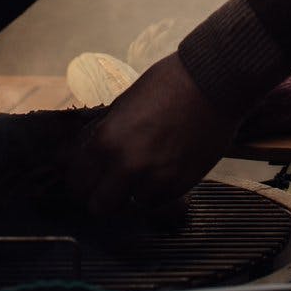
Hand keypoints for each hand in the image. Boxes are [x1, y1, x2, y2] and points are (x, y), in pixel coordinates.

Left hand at [66, 53, 240, 215]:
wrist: (212, 83)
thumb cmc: (168, 83)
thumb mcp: (125, 104)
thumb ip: (108, 134)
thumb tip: (95, 154)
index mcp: (106, 142)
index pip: (77, 183)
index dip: (83, 181)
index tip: (91, 177)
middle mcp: (126, 167)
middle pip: (99, 207)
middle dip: (104, 196)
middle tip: (114, 184)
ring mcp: (154, 180)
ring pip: (131, 207)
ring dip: (134, 194)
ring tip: (145, 173)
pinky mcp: (180, 186)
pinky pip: (158, 201)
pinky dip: (158, 192)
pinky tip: (164, 170)